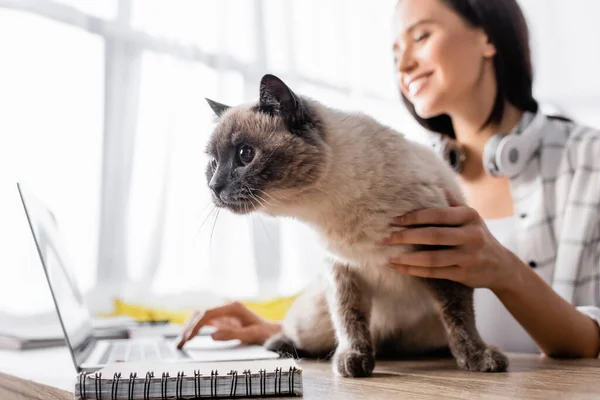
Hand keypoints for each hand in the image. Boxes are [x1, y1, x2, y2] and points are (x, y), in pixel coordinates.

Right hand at [176, 301, 281, 347]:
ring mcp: (224, 312)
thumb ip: (232, 335)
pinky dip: (195, 329)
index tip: (188, 339)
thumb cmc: (264, 333)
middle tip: (179, 343)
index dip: (195, 326)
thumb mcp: (251, 335)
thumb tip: (212, 335)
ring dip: (189, 328)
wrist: (273, 331)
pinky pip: (205, 321)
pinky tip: (188, 338)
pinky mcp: (222, 319)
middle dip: (188, 327)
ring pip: (200, 316)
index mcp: (233, 307)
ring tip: (180, 343)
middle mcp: (226, 307)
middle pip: (201, 313)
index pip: (207, 313)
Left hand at [385, 190, 520, 290]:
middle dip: (406, 236)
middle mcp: (471, 235)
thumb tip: (435, 186)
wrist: (501, 266)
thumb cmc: (478, 237)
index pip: (437, 214)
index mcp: (469, 216)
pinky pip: (435, 272)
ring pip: (433, 258)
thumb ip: (453, 204)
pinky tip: (400, 268)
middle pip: (433, 235)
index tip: (394, 220)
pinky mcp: (464, 274)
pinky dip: (415, 271)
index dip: (414, 217)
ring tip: (389, 257)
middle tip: (385, 238)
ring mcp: (468, 256)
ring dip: (408, 258)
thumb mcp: (471, 218)